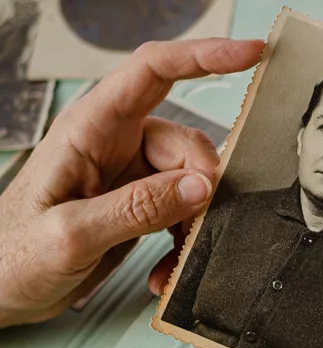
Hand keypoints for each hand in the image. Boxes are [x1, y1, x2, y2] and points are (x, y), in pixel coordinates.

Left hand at [0, 39, 262, 326]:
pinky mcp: (139, 205)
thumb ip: (136, 208)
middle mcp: (114, 144)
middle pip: (187, 142)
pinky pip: (182, 214)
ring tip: (173, 261)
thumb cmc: (12, 256)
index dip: (205, 56)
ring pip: (192, 183)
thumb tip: (197, 187)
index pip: (153, 71)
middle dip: (204, 183)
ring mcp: (129, 175)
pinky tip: (164, 271)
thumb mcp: (71, 234)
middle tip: (198, 222)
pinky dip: (182, 245)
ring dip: (193, 226)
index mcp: (89, 129)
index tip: (251, 53)